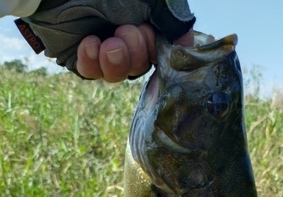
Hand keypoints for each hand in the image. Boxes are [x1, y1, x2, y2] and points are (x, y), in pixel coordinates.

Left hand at [76, 25, 193, 81]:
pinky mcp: (79, 56)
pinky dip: (93, 61)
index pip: (162, 53)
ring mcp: (103, 49)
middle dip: (138, 52)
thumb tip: (186, 44)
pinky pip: (91, 72)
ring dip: (119, 60)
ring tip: (111, 43)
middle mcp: (126, 39)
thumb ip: (172, 18)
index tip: (157, 43)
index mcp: (145, 24)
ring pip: (119, 74)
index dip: (161, 55)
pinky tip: (91, 43)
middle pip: (141, 66)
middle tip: (127, 31)